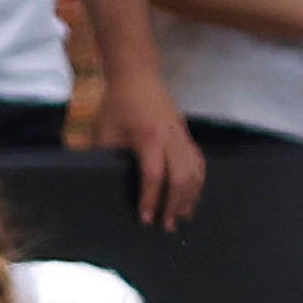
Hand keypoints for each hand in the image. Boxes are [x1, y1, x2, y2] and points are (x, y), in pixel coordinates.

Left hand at [92, 74, 204, 227]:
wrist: (138, 76)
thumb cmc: (118, 103)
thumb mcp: (104, 130)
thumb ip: (106, 157)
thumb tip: (103, 183)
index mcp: (148, 137)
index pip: (153, 175)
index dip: (150, 198)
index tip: (145, 218)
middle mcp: (171, 139)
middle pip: (181, 178)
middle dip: (174, 204)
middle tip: (166, 226)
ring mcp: (183, 137)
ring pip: (195, 173)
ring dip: (190, 197)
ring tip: (183, 217)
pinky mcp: (187, 137)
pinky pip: (199, 164)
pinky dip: (197, 183)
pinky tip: (191, 196)